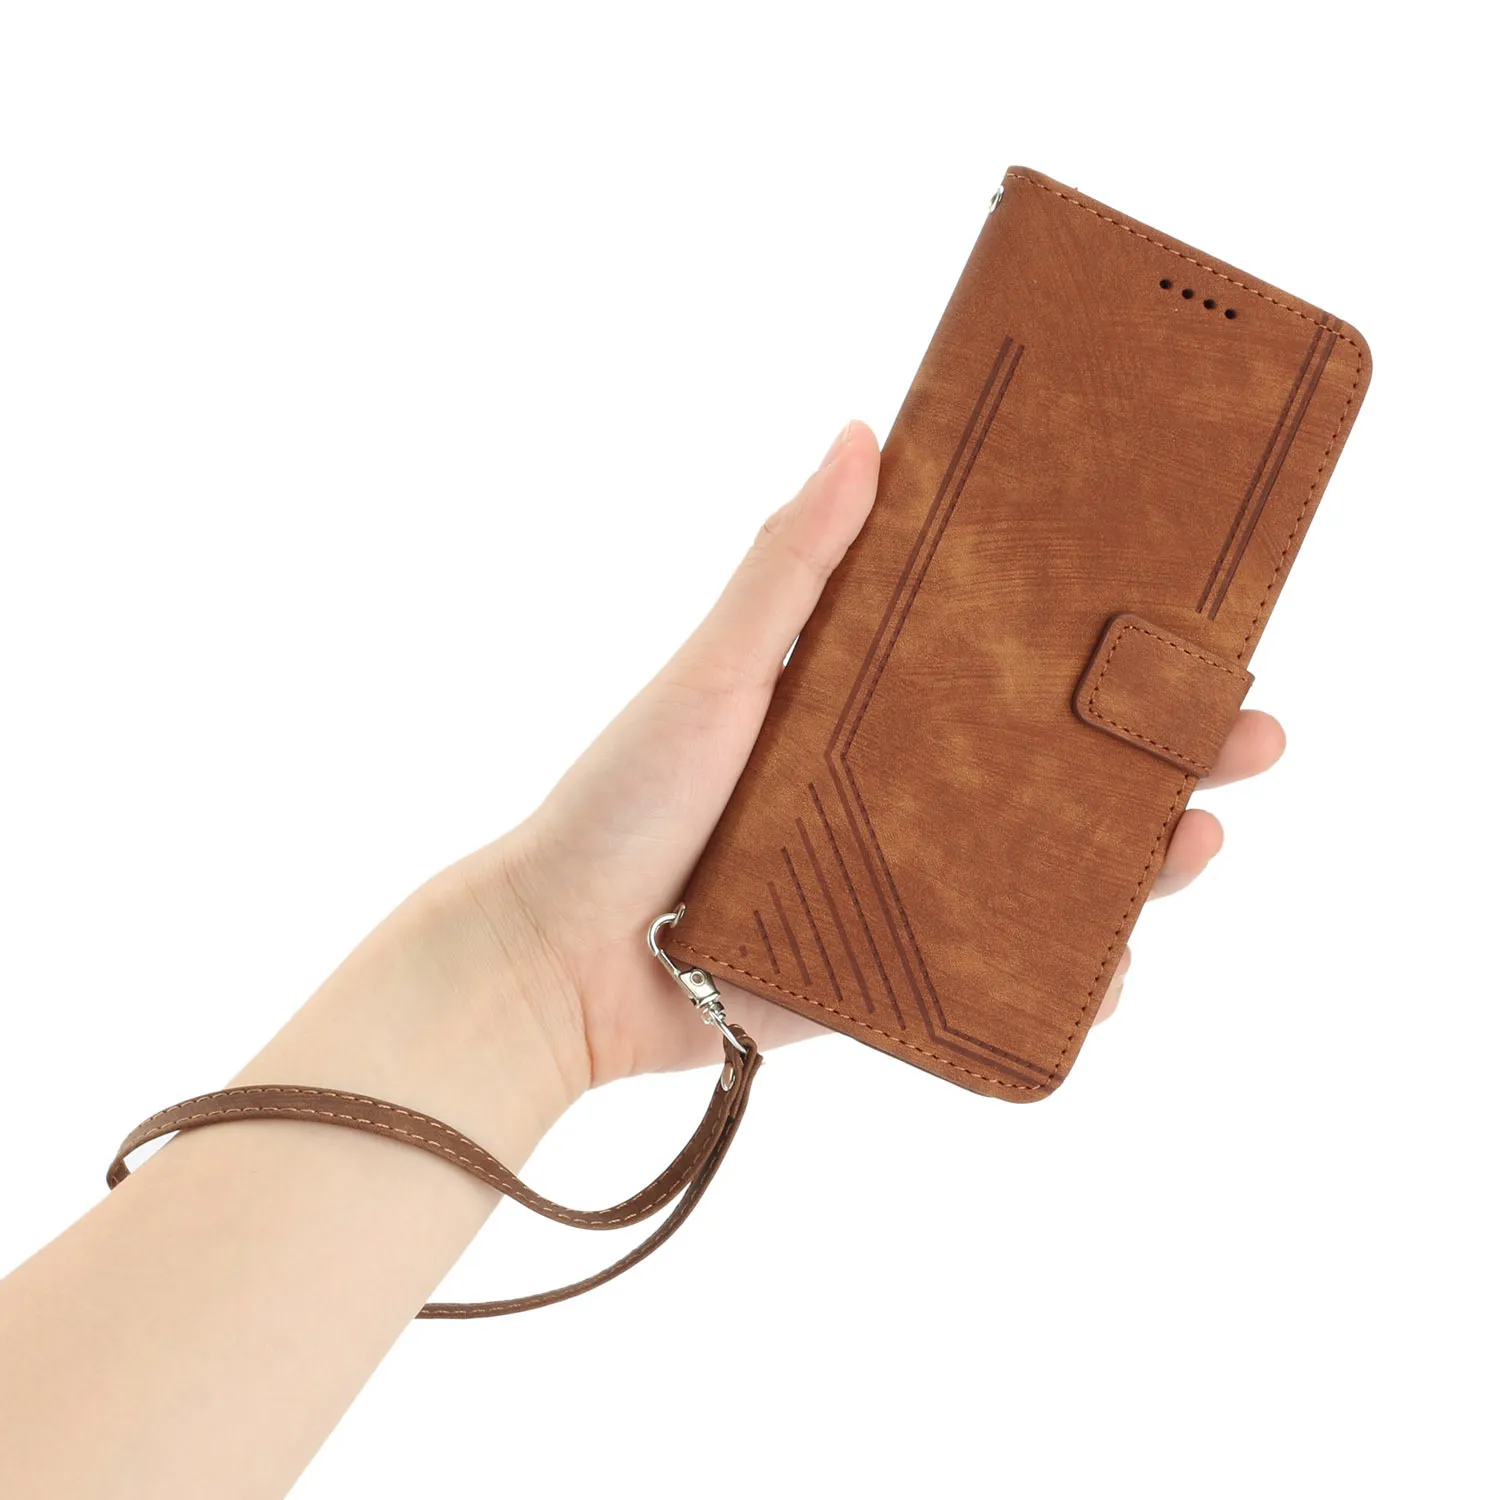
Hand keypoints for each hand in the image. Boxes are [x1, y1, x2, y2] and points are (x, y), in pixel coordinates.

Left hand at [460, 422, 1285, 1090]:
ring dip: (1141, 861)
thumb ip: (788, 568)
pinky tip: (1115, 969)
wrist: (554, 963)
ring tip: (1198, 841)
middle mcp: (899, 793)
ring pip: (1052, 874)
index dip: (1100, 647)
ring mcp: (903, 888)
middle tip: (1246, 732)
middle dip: (1162, 753)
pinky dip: (1067, 976)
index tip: (1188, 620)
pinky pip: (1002, 976)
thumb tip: (862, 431)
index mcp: (868, 708)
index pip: (1008, 665)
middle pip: (1058, 769)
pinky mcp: (892, 978)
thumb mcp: (711, 673)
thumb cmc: (619, 803)